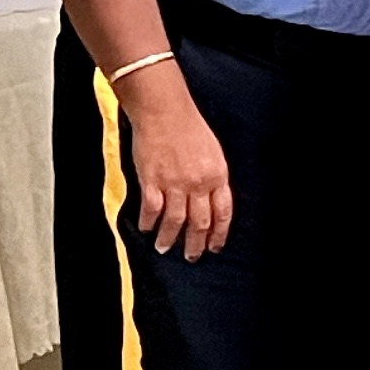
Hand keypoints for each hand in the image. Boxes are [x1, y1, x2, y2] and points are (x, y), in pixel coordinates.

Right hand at [120, 74, 232, 259]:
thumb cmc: (190, 128)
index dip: (219, 233)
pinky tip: (146, 229)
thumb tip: (209, 199)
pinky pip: (152, 209)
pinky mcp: (152, 180)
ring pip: (175, 220)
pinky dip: (149, 222)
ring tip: (164, 248)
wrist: (165, 112)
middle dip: (196, 243)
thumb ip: (212, 177)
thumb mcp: (213, 153)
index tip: (215, 247)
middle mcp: (199, 183)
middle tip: (192, 257)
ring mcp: (175, 183)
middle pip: (200, 221)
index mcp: (218, 176)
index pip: (223, 212)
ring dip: (169, 237)